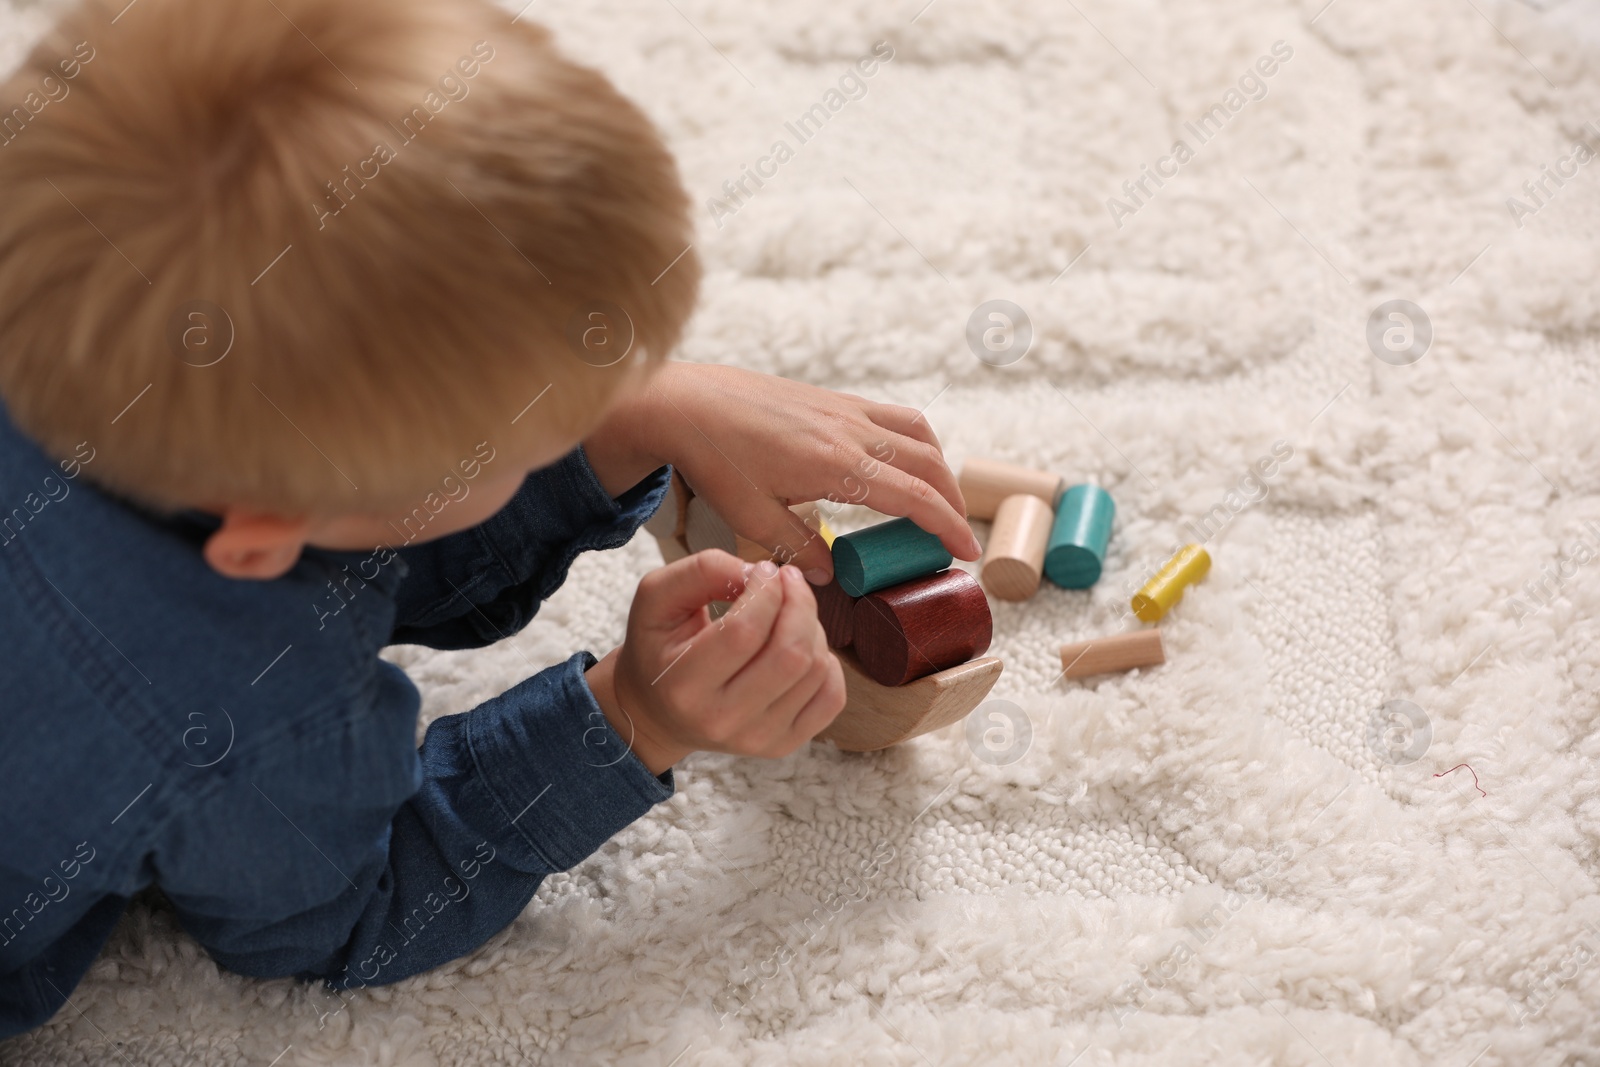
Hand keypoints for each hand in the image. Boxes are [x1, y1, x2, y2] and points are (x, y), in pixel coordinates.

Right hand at [584, 550, 845, 772]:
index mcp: (683, 685)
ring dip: (812, 627)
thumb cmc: (659, 648)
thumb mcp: (656, 597)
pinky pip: (832, 697)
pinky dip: (827, 662)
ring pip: (816, 669)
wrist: (658, 713)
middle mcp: (721, 719)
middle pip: (791, 653)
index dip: (765, 589)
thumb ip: (701, 571)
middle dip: (800, 602)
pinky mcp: (784, 745)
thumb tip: (760, 572)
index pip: (744, 630)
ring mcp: (757, 739)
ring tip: (788, 614)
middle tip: (788, 580)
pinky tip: (802, 647)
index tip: (764, 570)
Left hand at [588, 363, 980, 583]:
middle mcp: (851, 432)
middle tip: (956, 537)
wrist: (686, 403)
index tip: (966, 554)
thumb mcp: (753, 518)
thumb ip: (799, 546)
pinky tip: (903, 461)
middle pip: (928, 464)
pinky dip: (914, 439)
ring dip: (939, 466)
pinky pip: (893, 415)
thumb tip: (831, 577)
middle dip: (952, 501)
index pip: (914, 498)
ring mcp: (845, 409)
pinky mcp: (833, 399)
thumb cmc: (716, 460)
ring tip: (939, 499)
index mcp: (838, 466)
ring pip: (918, 432)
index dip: (947, 527)